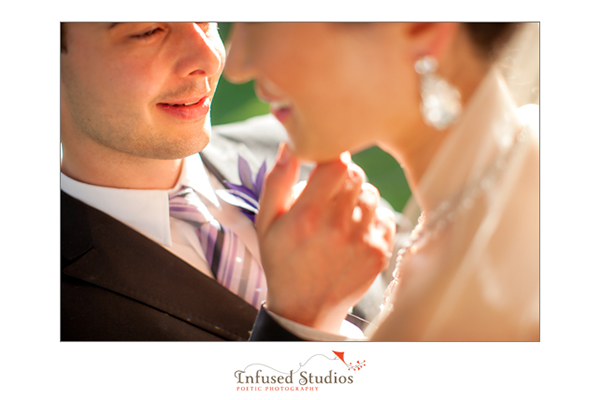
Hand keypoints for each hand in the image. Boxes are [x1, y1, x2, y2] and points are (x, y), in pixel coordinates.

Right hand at [256, 142, 395, 333]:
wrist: (305, 308)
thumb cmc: (282, 259)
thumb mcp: (266, 222)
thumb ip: (277, 181)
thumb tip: (290, 145)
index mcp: (308, 215)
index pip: (338, 163)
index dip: (333, 157)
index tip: (325, 164)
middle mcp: (338, 227)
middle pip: (356, 175)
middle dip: (343, 175)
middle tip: (330, 190)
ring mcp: (363, 241)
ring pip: (371, 193)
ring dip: (357, 196)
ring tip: (340, 213)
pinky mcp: (379, 253)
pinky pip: (384, 215)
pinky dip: (370, 217)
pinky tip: (353, 230)